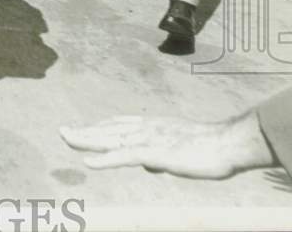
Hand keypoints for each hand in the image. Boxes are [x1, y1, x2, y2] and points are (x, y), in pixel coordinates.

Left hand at [59, 111, 274, 179]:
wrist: (229, 144)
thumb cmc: (211, 149)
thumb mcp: (180, 149)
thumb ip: (162, 155)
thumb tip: (151, 164)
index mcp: (152, 127)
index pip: (118, 126)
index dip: (98, 129)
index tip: (81, 131)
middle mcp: (146, 129)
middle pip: (108, 131)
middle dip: (84, 132)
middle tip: (62, 132)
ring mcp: (149, 140)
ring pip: (110, 140)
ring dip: (86, 140)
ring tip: (66, 138)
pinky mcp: (156, 154)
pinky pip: (125, 157)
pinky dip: (105, 160)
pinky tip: (89, 163)